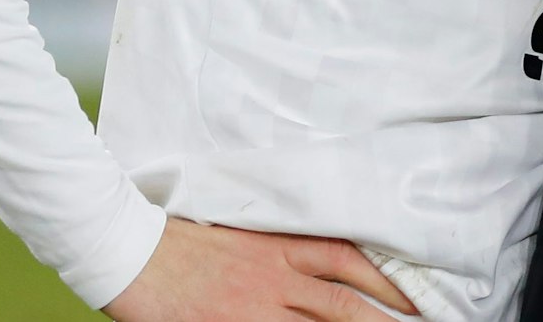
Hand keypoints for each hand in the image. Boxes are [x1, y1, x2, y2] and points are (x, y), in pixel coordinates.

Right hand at [102, 217, 418, 320]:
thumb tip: (317, 263)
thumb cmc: (183, 236)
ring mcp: (253, 306)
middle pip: (343, 302)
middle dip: (385, 320)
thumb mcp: (244, 230)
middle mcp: (275, 275)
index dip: (387, 282)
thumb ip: (282, 246)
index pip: (349, 261)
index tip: (415, 299)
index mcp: (281, 245)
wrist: (127, 246)